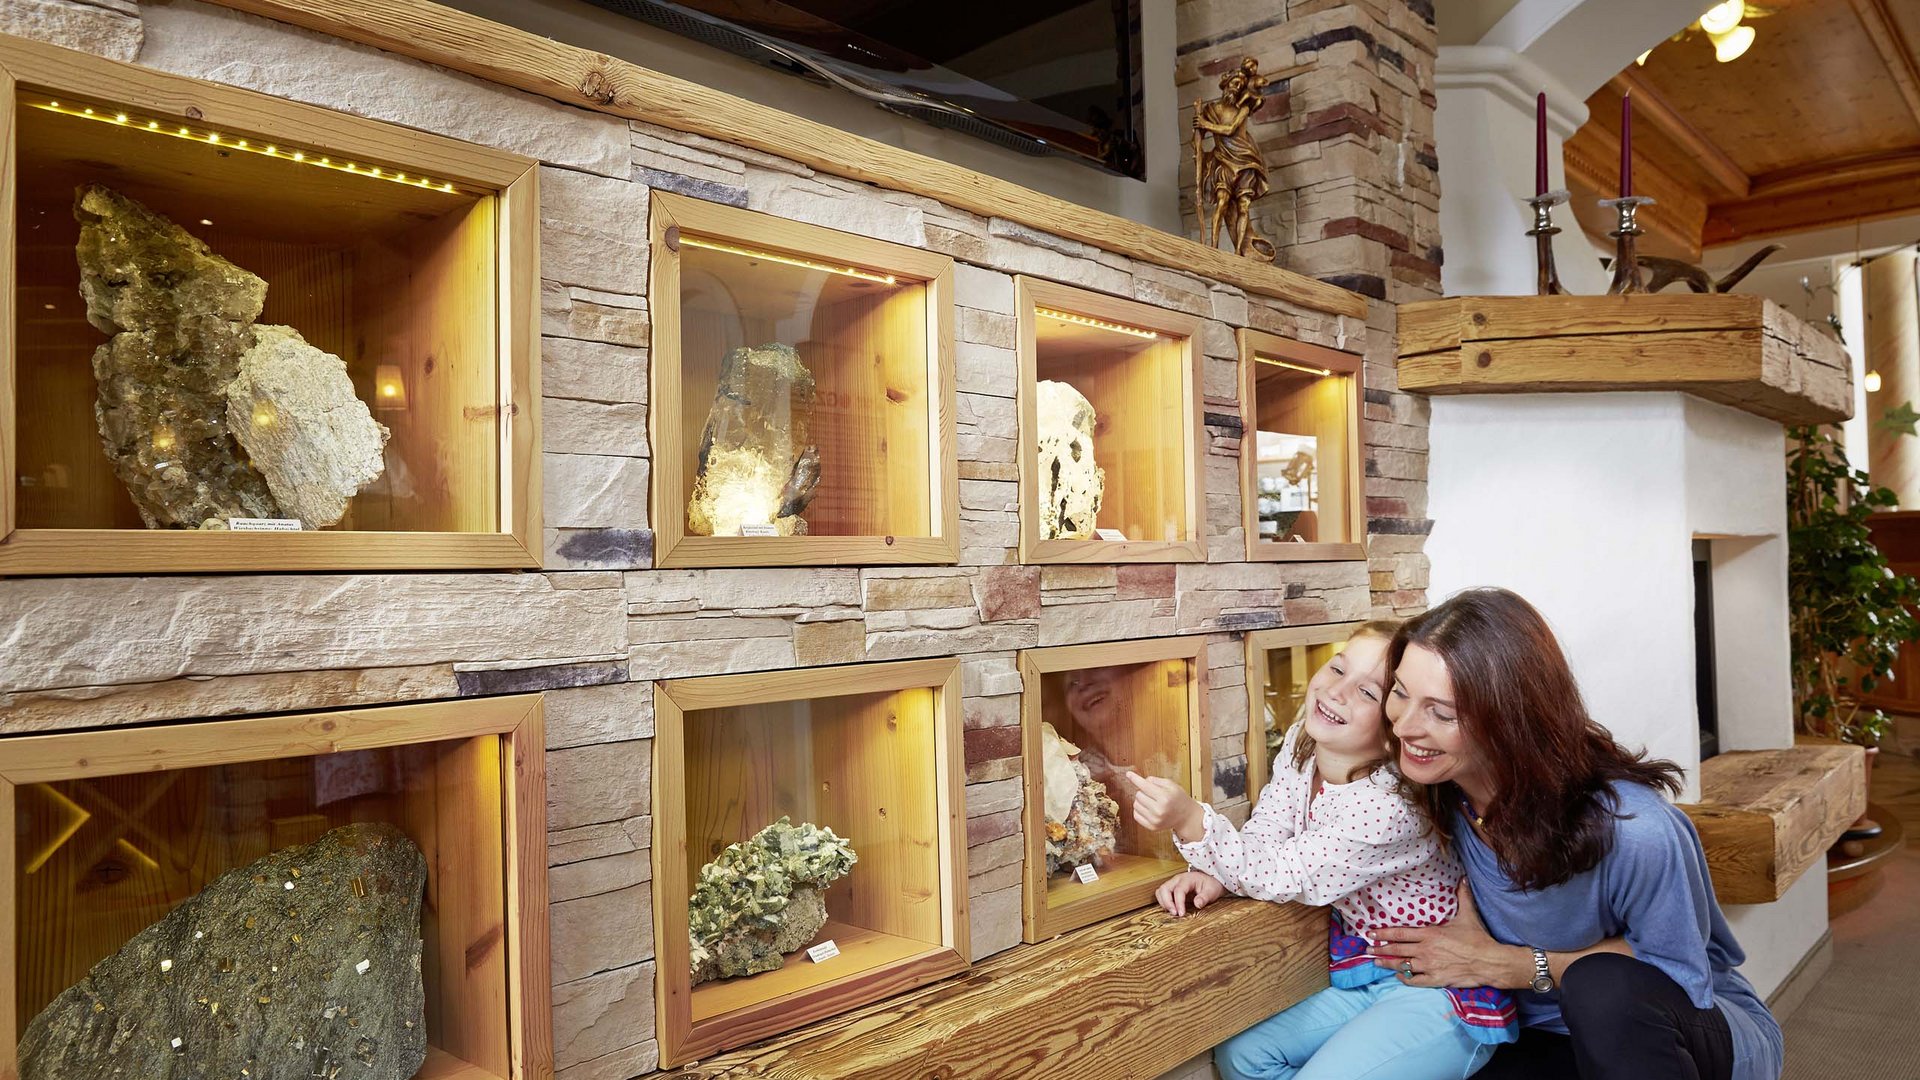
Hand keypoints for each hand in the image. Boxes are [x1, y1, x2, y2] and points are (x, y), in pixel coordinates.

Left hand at [1125, 771, 1204, 840]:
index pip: (1144, 786)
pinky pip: (1136, 815)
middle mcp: (1159, 810)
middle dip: (1143, 791)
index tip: (1128, 774)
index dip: (1135, 779)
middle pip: (1138, 795)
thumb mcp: (1171, 785)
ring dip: (1141, 801)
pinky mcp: (1152, 827)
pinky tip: (1148, 809)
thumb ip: (1155, 780)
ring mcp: (1155, 820)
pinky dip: (1139, 810)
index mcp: (1164, 797)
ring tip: (1151, 801)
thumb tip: (1141, 781)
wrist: (1186, 816)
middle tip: (1153, 793)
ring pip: (1135, 805)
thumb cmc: (1178, 798)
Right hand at [1156, 871, 1224, 916]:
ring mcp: (1173, 884)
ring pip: (1160, 891)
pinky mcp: (1172, 889)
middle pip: (1164, 889)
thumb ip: (1205, 897)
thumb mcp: (1212, 891)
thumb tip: (1197, 904)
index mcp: (1187, 879)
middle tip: (1174, 914)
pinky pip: (1162, 895)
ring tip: (1172, 912)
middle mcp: (1177, 880)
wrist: (1210, 882)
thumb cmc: (1211, 885)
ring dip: (1164, 903)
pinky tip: (1172, 910)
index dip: (1178, 903)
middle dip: (1167, 902)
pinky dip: (1164, 903)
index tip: (1181, 914)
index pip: (1179, 890)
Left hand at [1368, 880, 1531, 988]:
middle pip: (1397, 950)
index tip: (1371, 933)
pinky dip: (1405, 978)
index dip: (1383, 934)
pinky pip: (1415, 980)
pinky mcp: (1436, 979)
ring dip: (1388, 964)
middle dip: (1380, 949)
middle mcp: (1426, 950)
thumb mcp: (1468, 915)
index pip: (1400, 933)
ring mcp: (1430, 966)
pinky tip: (1399, 976)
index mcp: (1430, 934)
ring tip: (1377, 962)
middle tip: (1368, 949)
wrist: (1489, 961)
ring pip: (1403, 966)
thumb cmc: (1478, 938)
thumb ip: (1462, 897)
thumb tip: (1462, 879)